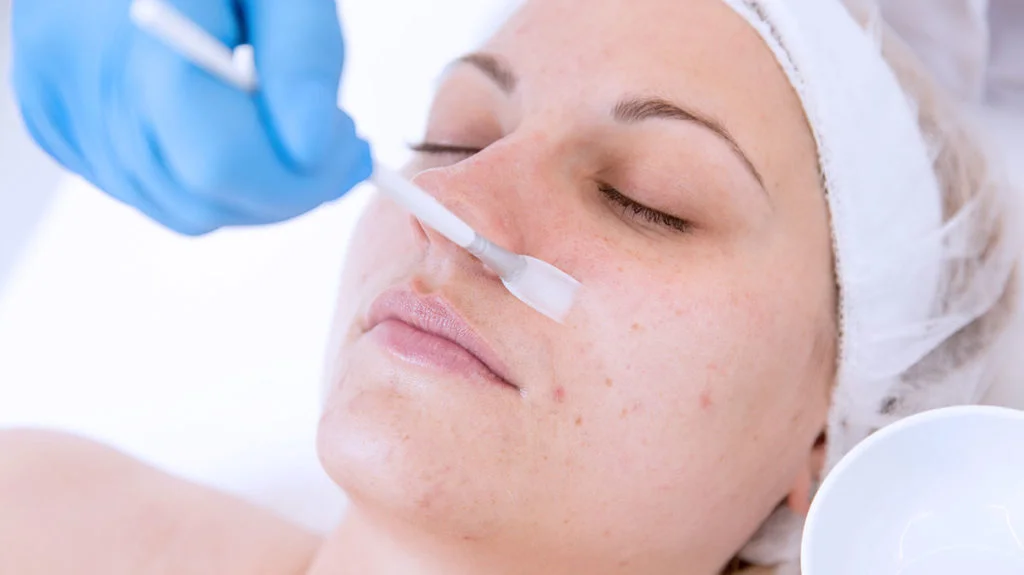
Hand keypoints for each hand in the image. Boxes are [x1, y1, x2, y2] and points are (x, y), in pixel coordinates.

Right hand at [11, 0, 371, 234]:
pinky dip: (200, 176)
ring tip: (276, 122)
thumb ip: (303, 56)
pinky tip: (222, 122)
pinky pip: (144, 189)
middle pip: (203, 198)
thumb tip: (312, 150)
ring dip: (247, 187)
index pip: (223, 163)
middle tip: (332, 142)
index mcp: (140, 37)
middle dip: (286, 188)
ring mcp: (58, 108)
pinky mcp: (53, 122)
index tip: (351, 150)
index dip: (302, 177)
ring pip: (177, 208)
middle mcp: (79, 82)